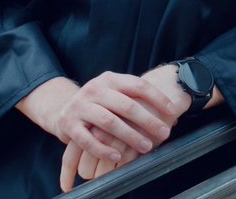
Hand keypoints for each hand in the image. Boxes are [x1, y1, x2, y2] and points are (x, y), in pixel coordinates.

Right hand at [51, 71, 176, 191]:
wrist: (62, 109)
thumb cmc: (99, 105)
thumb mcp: (114, 95)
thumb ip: (136, 100)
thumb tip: (173, 116)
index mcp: (110, 79)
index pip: (138, 85)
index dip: (157, 98)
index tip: (172, 111)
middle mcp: (94, 89)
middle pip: (126, 105)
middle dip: (148, 120)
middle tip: (164, 133)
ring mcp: (80, 105)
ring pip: (109, 122)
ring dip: (130, 136)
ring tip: (146, 147)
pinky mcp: (69, 124)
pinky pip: (88, 140)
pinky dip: (104, 150)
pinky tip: (118, 157)